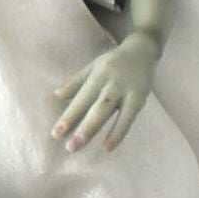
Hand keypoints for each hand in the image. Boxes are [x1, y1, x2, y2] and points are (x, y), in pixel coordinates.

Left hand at [53, 30, 158, 152]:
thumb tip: (56, 95)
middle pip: (93, 107)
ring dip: (94, 129)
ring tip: (81, 146)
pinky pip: (128, 118)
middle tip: (69, 147)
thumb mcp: (93, 68)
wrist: (142, 50)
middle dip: (81, 127)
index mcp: (96, 76)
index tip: (55, 134)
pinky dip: (118, 132)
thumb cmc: (113, 63)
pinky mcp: (139, 98)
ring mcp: (125, 90)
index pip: (80, 99)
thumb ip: (76, 82)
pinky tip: (108, 147)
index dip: (68, 117)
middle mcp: (109, 82)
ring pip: (107, 111)